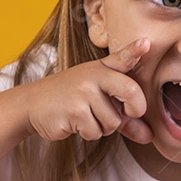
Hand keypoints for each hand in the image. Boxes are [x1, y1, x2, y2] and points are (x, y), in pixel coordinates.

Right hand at [25, 38, 152, 143]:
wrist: (31, 104)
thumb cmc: (70, 100)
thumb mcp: (97, 101)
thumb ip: (125, 116)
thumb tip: (148, 137)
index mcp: (101, 69)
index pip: (121, 58)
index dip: (134, 51)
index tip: (146, 43)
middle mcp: (94, 76)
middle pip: (131, 91)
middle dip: (135, 109)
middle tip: (128, 113)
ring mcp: (84, 92)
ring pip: (113, 122)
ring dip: (102, 128)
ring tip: (84, 116)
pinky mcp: (75, 110)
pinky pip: (96, 132)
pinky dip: (87, 133)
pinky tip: (73, 121)